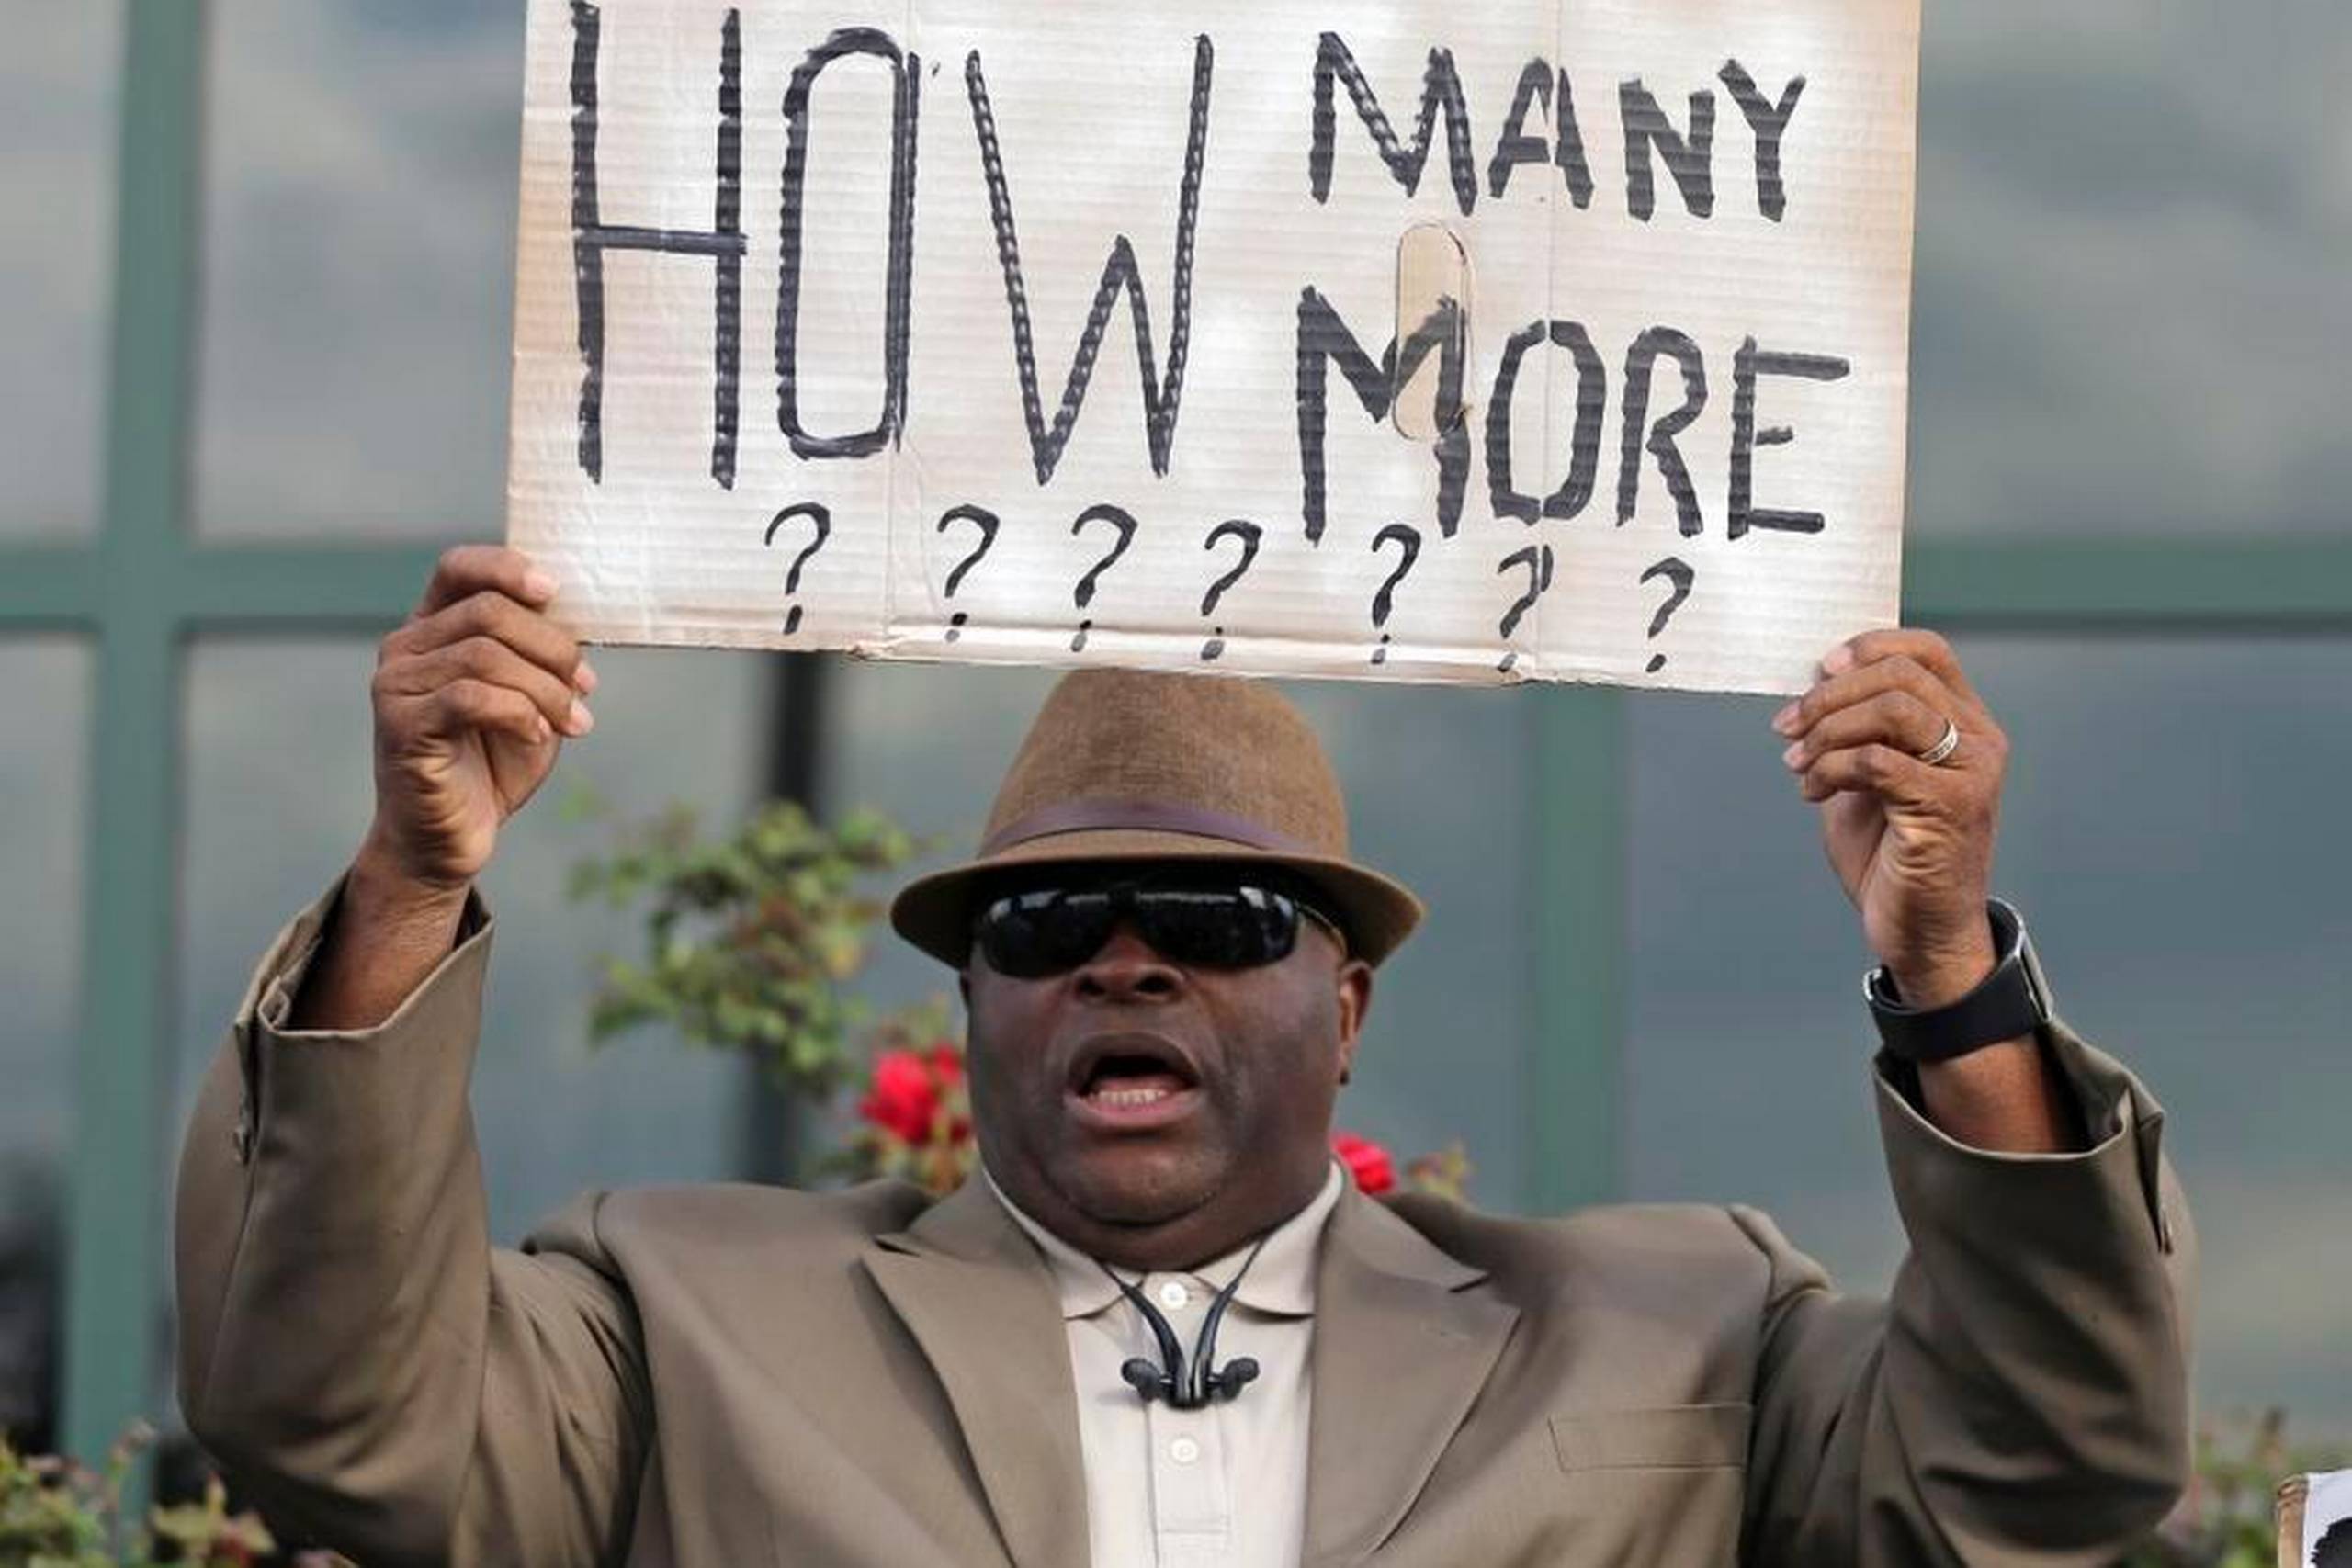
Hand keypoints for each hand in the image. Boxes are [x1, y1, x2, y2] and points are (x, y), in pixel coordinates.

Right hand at [362, 546, 593, 897]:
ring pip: (485, 655)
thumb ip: (542, 655)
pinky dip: (519, 713)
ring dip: (545, 689)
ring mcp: (396, 685)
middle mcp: (405, 647)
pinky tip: (538, 736)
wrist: (451, 838)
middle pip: (488, 611)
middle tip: (585, 686)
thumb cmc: (491, 762)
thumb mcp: (530, 697)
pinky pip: (471, 697)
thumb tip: (581, 619)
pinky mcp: (401, 725)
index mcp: (433, 627)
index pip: (458, 567)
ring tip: (572, 722)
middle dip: (552, 647)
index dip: (507, 567)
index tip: (554, 589)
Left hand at [1773, 629, 2007, 1007]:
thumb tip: (1816, 681)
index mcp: (1964, 723)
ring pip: (1891, 709)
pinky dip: (1830, 768)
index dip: (1869, 646)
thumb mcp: (1867, 778)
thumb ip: (1856, 729)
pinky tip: (1811, 793)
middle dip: (1829, 695)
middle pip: (1900, 674)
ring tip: (1797, 763)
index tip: (1820, 670)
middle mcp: (1978, 740)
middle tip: (1787, 727)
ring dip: (1826, 730)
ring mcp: (1970, 773)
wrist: (1919, 932)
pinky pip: (1877, 761)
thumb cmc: (1891, 856)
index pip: (1927, 651)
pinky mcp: (1949, 808)